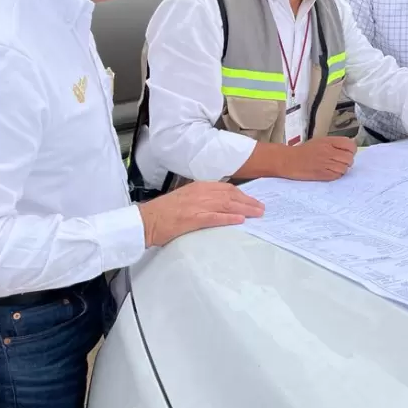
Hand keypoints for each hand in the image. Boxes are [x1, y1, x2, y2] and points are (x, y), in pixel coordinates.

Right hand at [139, 181, 264, 246]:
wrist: (146, 220)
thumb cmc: (164, 212)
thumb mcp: (186, 198)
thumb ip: (202, 198)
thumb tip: (221, 204)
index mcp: (199, 187)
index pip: (227, 188)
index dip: (243, 194)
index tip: (253, 200)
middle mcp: (200, 193)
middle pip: (231, 195)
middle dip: (248, 201)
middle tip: (261, 208)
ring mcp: (197, 205)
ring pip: (227, 205)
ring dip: (244, 209)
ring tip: (257, 214)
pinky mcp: (193, 219)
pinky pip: (215, 217)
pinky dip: (229, 218)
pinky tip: (240, 220)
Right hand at [285, 136, 356, 180]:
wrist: (289, 160)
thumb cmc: (304, 151)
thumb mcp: (320, 141)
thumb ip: (335, 143)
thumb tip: (350, 147)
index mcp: (328, 141)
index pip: (350, 145)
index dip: (351, 150)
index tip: (347, 153)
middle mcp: (328, 151)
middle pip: (349, 158)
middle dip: (347, 161)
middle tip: (340, 162)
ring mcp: (325, 163)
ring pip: (344, 168)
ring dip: (341, 169)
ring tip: (334, 168)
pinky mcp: (322, 174)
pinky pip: (337, 176)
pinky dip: (336, 175)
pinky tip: (329, 172)